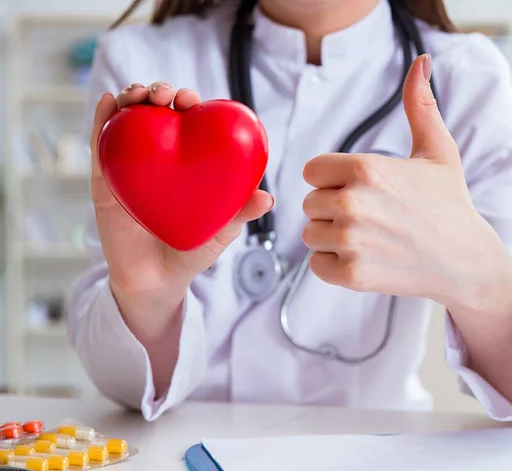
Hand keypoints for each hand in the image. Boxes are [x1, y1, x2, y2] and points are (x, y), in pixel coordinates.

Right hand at [91, 82, 272, 339]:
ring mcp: (131, 164)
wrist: (156, 279)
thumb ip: (241, 212)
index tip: (192, 101)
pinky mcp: (106, 179)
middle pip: (158, 112)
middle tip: (165, 96)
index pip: (189, 121)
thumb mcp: (222, 230)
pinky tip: (109, 102)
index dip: (189, 102)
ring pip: (129, 120)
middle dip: (160, 92)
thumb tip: (268, 198)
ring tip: (137, 95)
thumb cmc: (192, 249)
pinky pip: (102, 145)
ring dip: (132, 98)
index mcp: (188, 160)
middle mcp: (160, 156)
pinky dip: (103, 119)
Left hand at [301, 55, 511, 307]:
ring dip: (332, 238)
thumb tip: (421, 63)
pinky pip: (316, 265)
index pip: (312, 171)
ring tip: (368, 238)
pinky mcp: (352, 275)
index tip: (358, 189)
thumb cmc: (450, 203)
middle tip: (368, 216)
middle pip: (309, 203)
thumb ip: (420, 106)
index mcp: (366, 168)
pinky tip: (365, 258)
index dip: (331, 180)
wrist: (466, 260)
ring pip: (310, 235)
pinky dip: (334, 265)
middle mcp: (353, 203)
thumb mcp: (438, 150)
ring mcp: (351, 241)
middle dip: (332, 209)